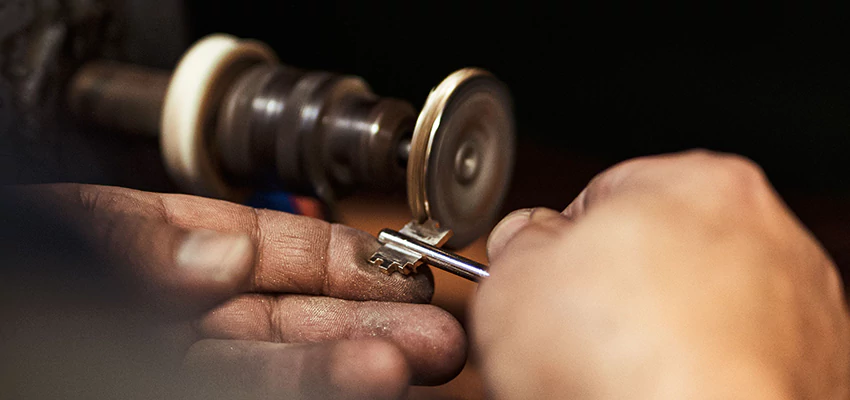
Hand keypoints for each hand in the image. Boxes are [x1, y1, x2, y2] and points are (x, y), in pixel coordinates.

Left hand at [0, 184, 465, 399]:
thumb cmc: (19, 290)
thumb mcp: (70, 244)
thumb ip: (143, 246)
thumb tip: (226, 254)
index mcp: (151, 255)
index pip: (260, 246)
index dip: (334, 253)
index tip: (394, 261)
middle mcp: (180, 319)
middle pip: (291, 314)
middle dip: (370, 316)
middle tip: (433, 323)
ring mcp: (179, 368)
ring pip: (285, 365)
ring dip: (356, 362)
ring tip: (420, 358)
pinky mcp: (175, 399)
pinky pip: (254, 398)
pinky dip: (313, 391)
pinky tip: (364, 382)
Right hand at [472, 150, 849, 399]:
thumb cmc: (620, 364)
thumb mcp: (514, 278)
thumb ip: (519, 241)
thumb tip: (526, 241)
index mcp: (696, 181)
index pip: (605, 194)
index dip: (563, 244)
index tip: (549, 281)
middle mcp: (763, 233)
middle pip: (659, 247)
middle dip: (615, 287)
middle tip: (578, 331)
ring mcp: (796, 303)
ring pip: (700, 304)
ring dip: (660, 330)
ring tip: (621, 369)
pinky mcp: (811, 368)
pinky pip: (733, 355)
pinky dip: (700, 370)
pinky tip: (662, 389)